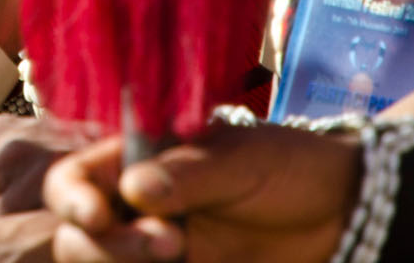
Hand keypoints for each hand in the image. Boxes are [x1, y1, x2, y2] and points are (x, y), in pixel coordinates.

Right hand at [42, 126, 358, 262]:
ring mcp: (153, 250)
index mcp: (135, 161)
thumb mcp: (243, 160)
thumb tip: (135, 190)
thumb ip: (189, 173)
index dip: (72, 199)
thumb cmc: (290, 168)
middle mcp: (133, 209)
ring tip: (183, 258)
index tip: (97, 216)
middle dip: (108, 247)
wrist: (342, 215)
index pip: (73, 180)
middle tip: (172, 246)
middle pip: (75, 238)